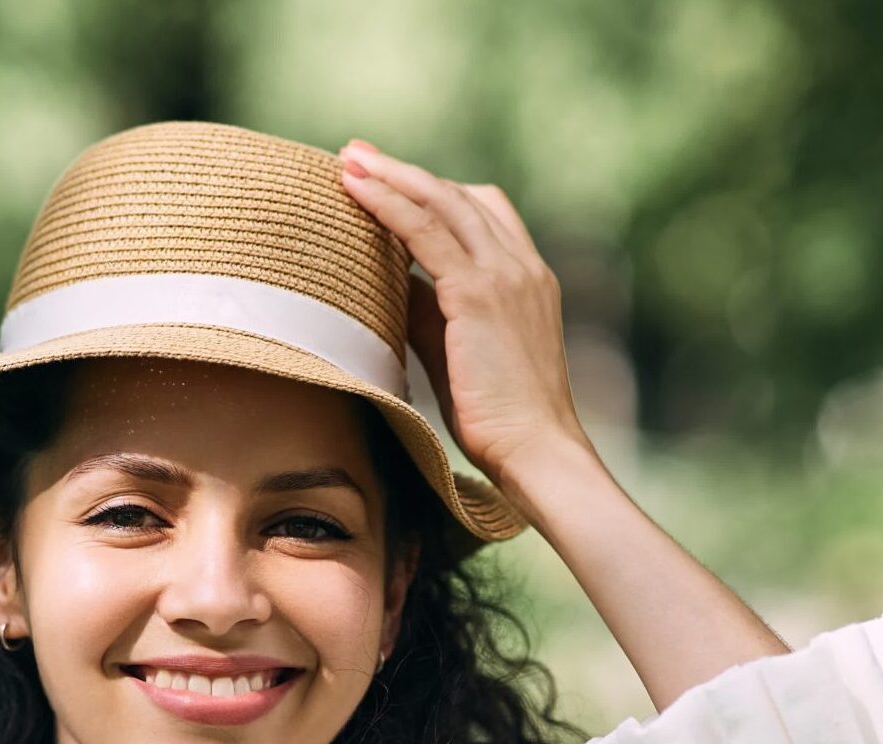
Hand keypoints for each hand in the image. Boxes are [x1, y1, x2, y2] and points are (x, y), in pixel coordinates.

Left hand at [338, 139, 593, 485]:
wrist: (535, 448)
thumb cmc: (497, 417)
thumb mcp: (457, 352)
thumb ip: (429, 314)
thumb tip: (391, 287)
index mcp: (526, 278)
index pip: (480, 212)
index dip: (432, 193)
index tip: (389, 182)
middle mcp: (520, 265)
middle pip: (458, 196)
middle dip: (403, 173)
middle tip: (356, 155)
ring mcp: (504, 275)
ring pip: (441, 203)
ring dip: (390, 177)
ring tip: (347, 162)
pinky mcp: (479, 294)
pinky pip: (426, 233)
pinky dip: (389, 206)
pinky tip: (356, 193)